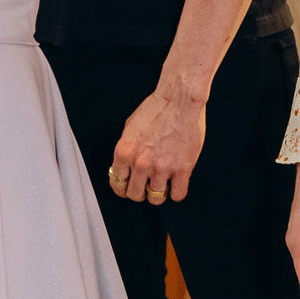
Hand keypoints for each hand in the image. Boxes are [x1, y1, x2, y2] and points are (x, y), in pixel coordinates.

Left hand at [108, 81, 206, 205]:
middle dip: (138, 193)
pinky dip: (176, 193)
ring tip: (161, 185)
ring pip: (156, 198)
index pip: (117, 184)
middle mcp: (141, 164)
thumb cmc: (156, 108)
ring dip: (157, 194)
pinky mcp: (182, 169)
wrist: (180, 99)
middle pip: (134, 195)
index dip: (122, 188)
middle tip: (144, 187)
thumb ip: (126, 148)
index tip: (127, 187)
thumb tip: (125, 165)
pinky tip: (176, 185)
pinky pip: (178, 195)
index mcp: (125, 152)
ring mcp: (162, 168)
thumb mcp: (130, 126)